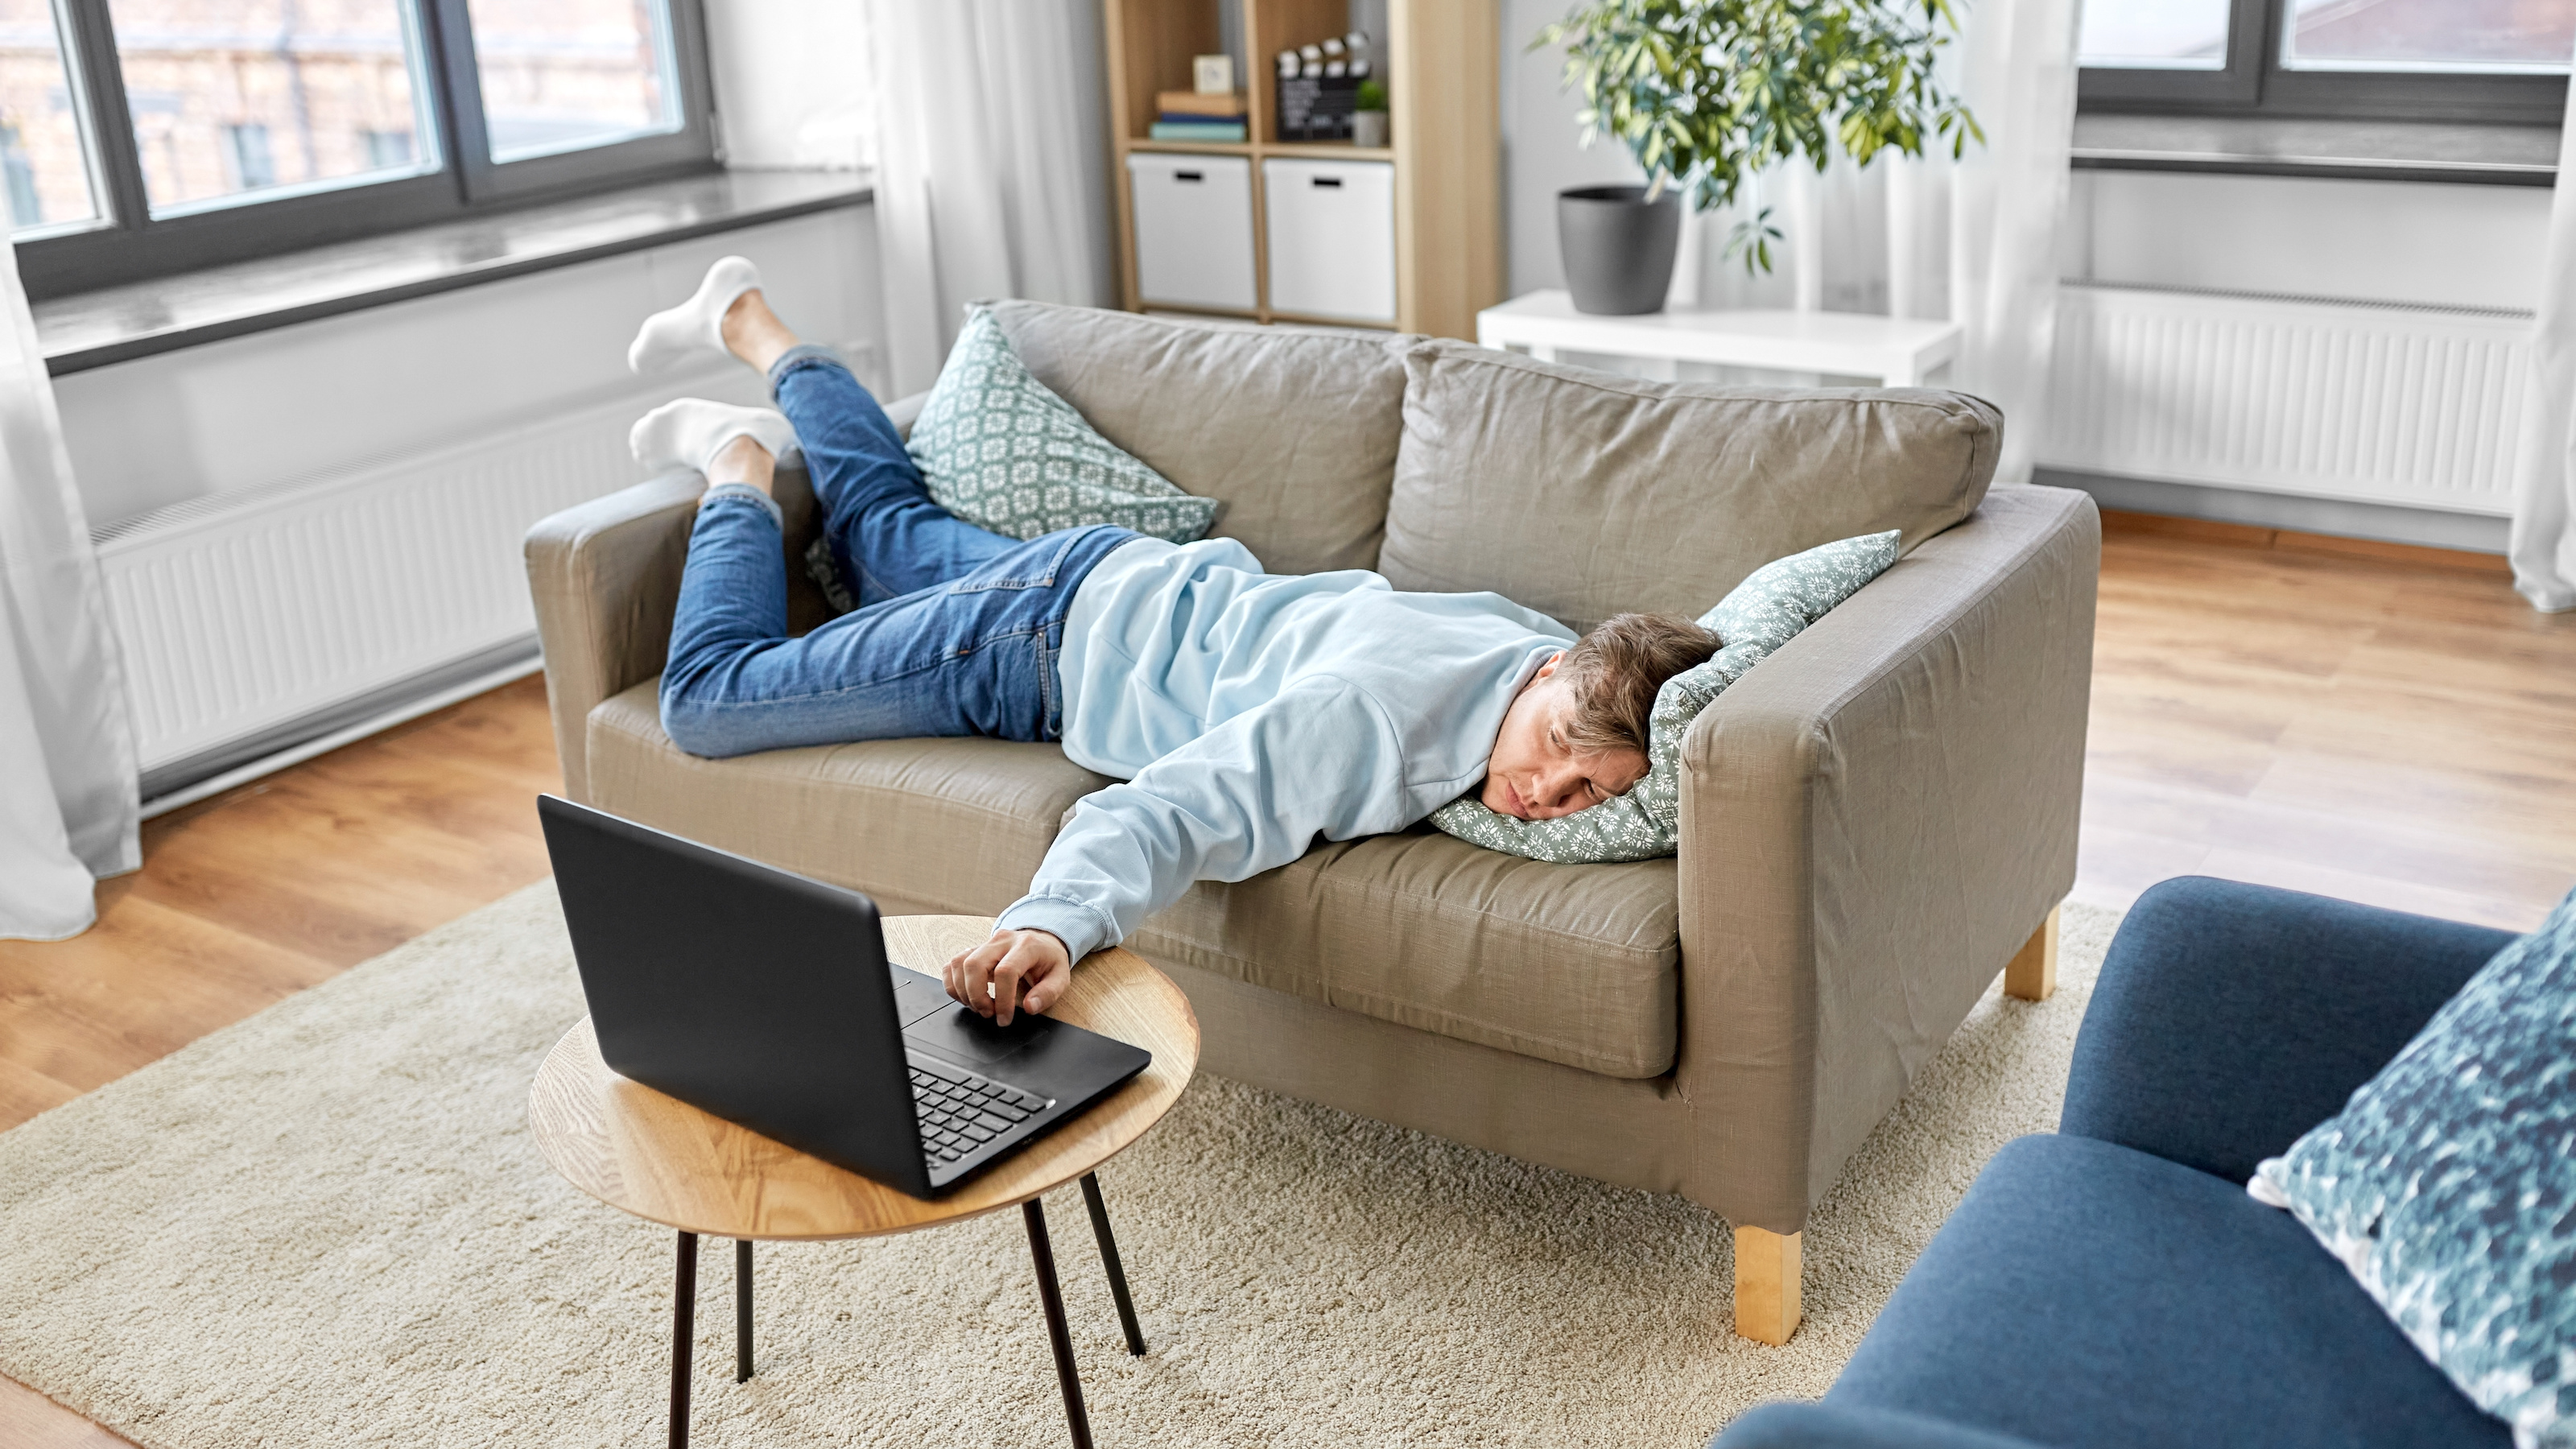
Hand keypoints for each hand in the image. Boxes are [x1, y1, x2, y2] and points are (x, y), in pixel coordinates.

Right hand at [943, 928, 1071, 1025]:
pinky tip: (967, 996)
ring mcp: (985, 943)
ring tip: (979, 1006)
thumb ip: (1047, 993)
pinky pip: (951, 964)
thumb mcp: (1060, 977)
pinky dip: (953, 984)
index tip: (1005, 1018)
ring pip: (959, 963)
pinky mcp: (973, 950)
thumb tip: (1030, 1008)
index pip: (1005, 971)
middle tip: (988, 1013)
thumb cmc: (1049, 961)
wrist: (1041, 942)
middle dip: (976, 996)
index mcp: (1026, 946)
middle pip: (974, 965)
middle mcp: (1002, 941)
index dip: (1002, 1000)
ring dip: (963, 991)